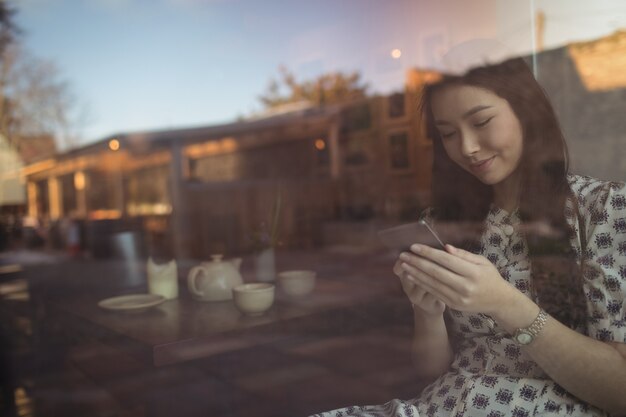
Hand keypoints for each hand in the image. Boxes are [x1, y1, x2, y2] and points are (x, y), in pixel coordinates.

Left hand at [398, 244, 515, 315]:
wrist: (498, 301)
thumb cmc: (489, 276)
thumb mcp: (482, 261)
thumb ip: (463, 255)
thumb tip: (444, 247)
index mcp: (473, 273)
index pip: (446, 260)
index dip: (428, 253)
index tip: (414, 247)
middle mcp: (465, 286)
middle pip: (436, 272)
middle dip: (417, 262)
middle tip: (403, 255)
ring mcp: (459, 298)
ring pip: (432, 284)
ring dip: (415, 273)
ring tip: (404, 264)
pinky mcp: (454, 305)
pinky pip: (435, 293)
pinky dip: (422, 284)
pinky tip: (412, 276)